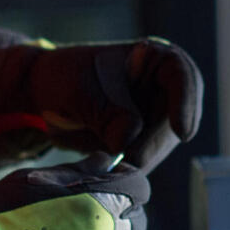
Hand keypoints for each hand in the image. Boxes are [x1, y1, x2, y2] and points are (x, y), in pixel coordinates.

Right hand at [0, 153, 148, 229]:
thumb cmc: (0, 214)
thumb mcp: (38, 179)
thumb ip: (80, 170)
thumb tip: (106, 162)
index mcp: (99, 207)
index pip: (139, 189)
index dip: (126, 180)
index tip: (112, 179)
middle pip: (137, 225)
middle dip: (124, 213)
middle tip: (95, 208)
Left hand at [26, 38, 202, 172]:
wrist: (44, 96)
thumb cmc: (63, 76)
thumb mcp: (79, 88)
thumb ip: (106, 112)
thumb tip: (127, 142)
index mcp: (154, 59)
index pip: (181, 76)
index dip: (186, 103)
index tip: (181, 132)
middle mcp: (163, 90)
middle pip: (175, 120)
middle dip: (152, 145)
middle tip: (127, 161)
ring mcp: (154, 118)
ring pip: (159, 147)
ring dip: (136, 160)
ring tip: (103, 162)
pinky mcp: (142, 143)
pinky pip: (142, 161)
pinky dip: (126, 169)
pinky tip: (104, 168)